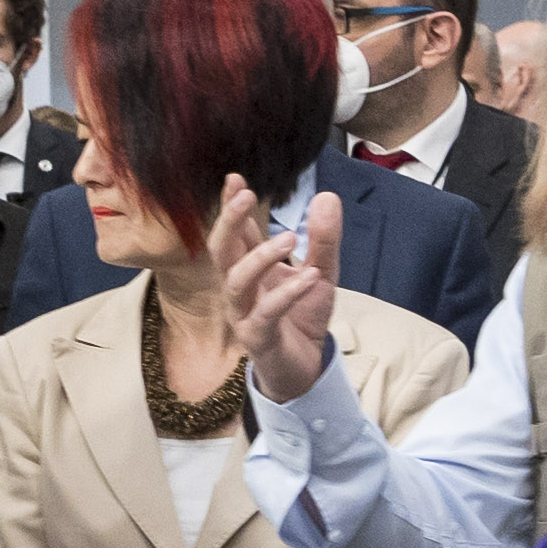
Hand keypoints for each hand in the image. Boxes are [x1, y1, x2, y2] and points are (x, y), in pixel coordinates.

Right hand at [210, 180, 341, 404]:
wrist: (305, 368)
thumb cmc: (302, 319)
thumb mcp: (322, 273)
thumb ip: (323, 239)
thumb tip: (326, 196)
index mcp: (250, 268)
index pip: (235, 232)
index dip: (232, 206)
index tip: (235, 178)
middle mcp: (239, 288)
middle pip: (220, 251)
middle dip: (228, 222)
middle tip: (247, 196)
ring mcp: (243, 314)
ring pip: (235, 281)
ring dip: (259, 256)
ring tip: (289, 238)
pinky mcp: (257, 338)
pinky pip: (266, 313)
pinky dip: (287, 293)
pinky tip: (310, 278)